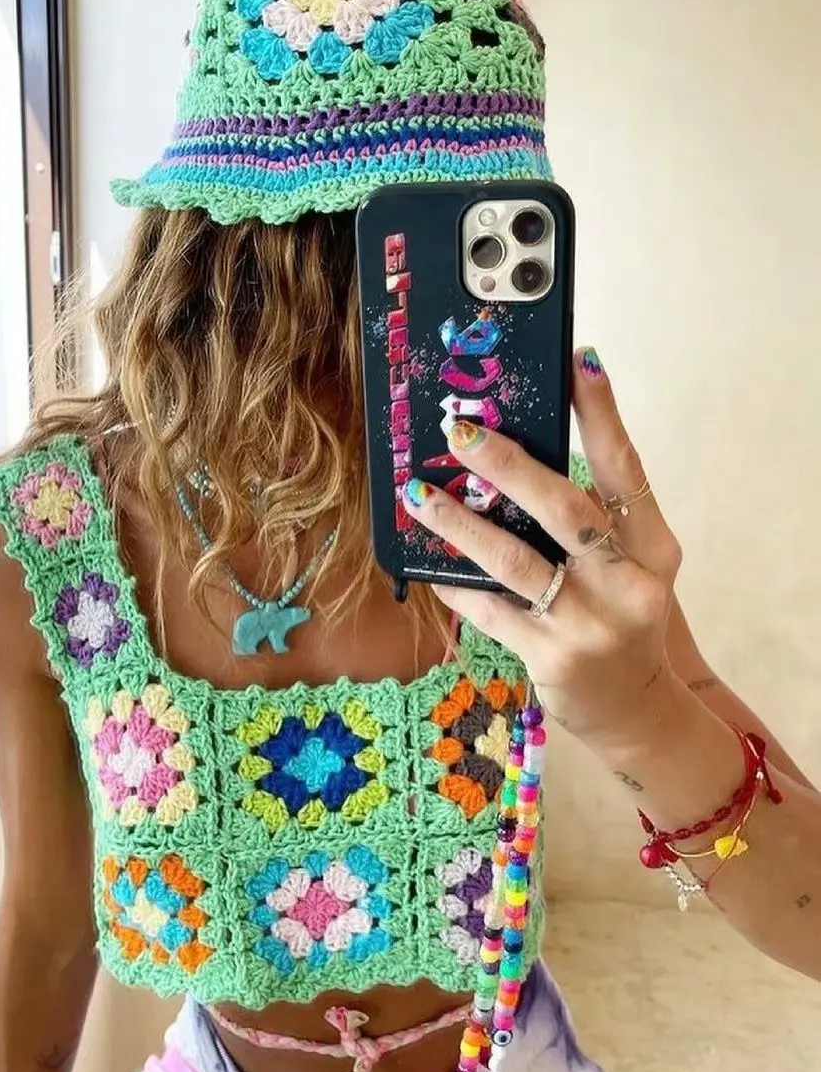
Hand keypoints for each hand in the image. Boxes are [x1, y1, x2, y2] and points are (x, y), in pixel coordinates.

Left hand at [402, 348, 683, 746]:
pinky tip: (425, 562)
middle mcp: (629, 583)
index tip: (578, 362)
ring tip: (418, 494)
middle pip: (566, 511)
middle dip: (510, 466)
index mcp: (654, 548)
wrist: (637, 709)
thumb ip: (590, 521)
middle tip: (460, 432)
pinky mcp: (551, 659)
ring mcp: (590, 624)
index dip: (603, 415)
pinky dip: (456, 584)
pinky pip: (491, 611)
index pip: (627, 469)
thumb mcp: (627, 566)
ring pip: (516, 562)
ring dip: (461, 524)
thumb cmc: (623, 617)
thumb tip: (515, 456)